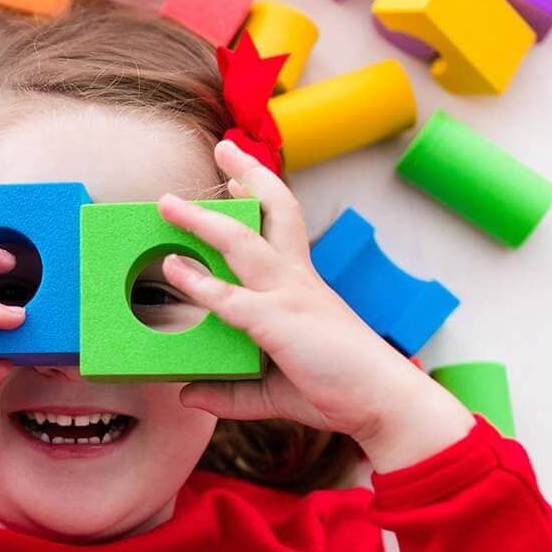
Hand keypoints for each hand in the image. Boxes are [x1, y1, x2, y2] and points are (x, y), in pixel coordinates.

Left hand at [157, 140, 474, 471]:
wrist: (384, 404)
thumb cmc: (336, 391)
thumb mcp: (271, 391)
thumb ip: (228, 392)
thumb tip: (186, 394)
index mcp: (303, 285)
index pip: (283, 226)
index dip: (262, 196)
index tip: (239, 176)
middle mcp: (298, 280)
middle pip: (274, 211)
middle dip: (249, 174)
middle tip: (223, 146)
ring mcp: (290, 296)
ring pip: (242, 244)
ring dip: (202, 220)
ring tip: (166, 203)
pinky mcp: (280, 323)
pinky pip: (232, 298)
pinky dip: (200, 283)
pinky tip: (173, 268)